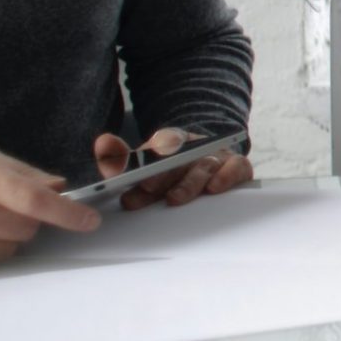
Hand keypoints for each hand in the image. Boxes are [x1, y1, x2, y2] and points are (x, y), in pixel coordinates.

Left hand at [91, 129, 253, 211]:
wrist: (209, 162)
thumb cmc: (172, 170)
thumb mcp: (144, 165)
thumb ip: (120, 159)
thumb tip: (103, 144)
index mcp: (171, 142)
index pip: (160, 146)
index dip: (149, 160)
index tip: (138, 178)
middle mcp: (195, 147)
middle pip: (181, 158)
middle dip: (165, 175)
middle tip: (150, 188)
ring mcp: (217, 156)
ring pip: (204, 166)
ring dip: (189, 182)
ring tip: (175, 198)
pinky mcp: (237, 166)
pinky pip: (237, 168)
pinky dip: (227, 176)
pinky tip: (215, 188)